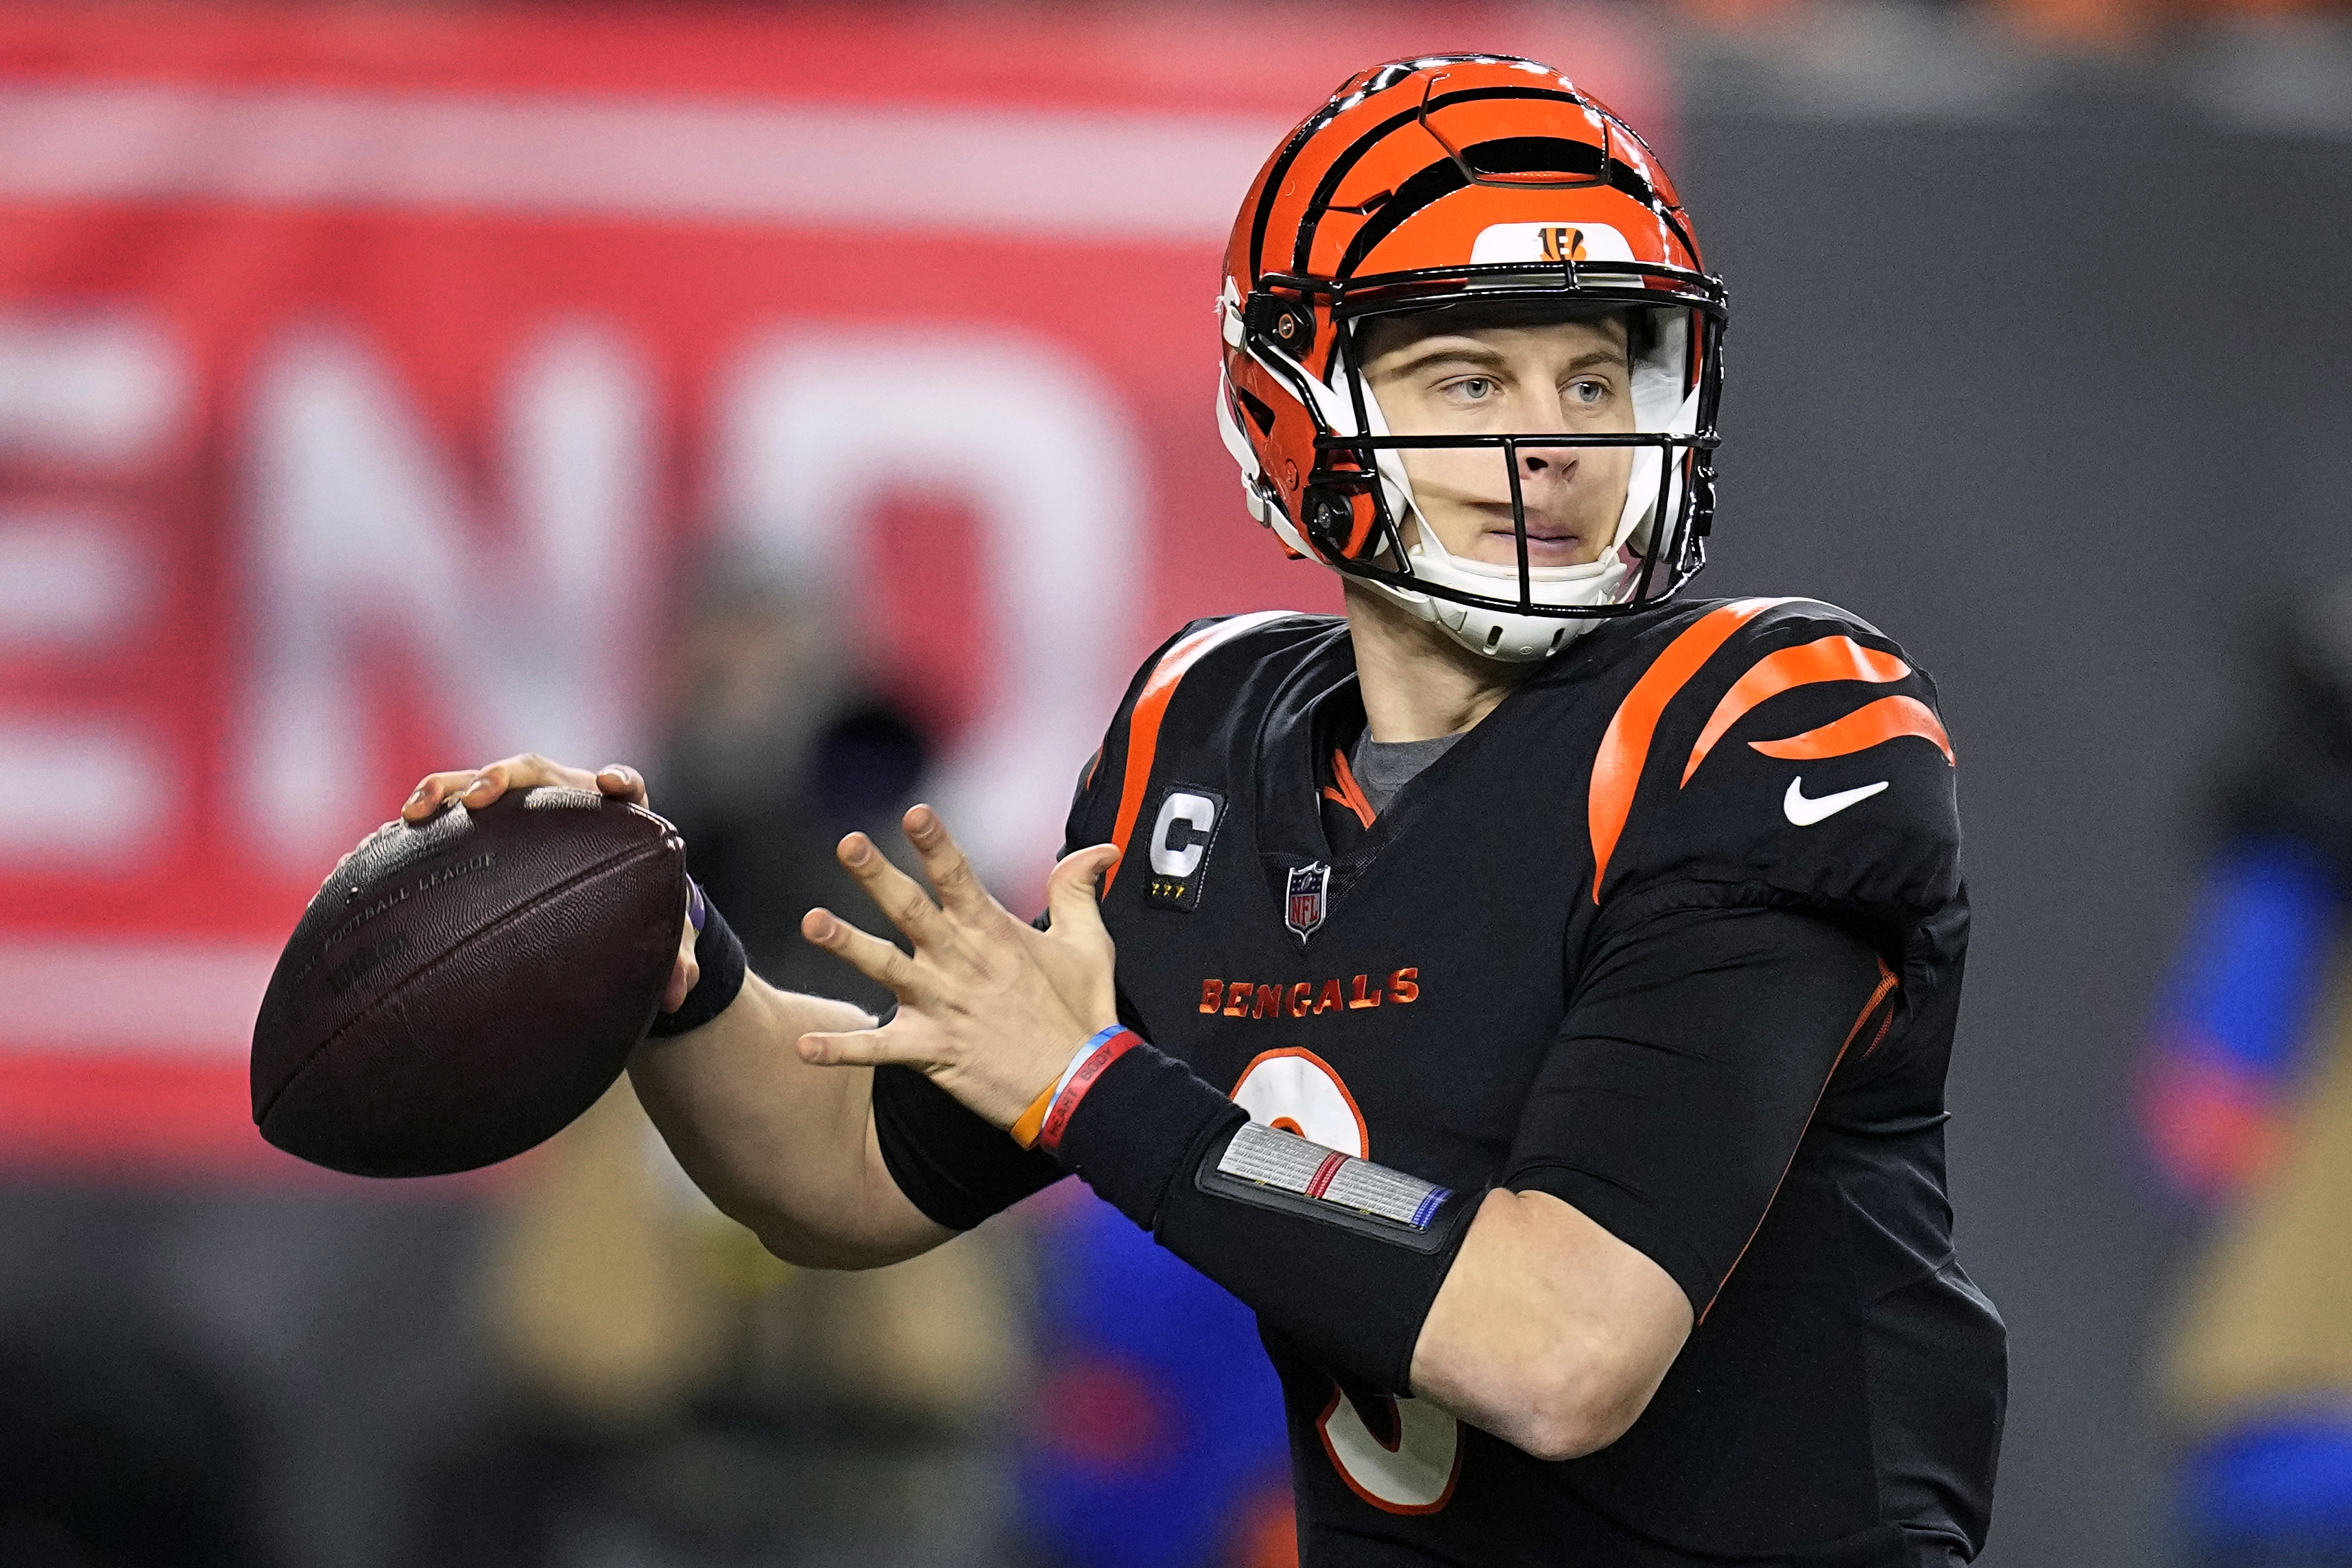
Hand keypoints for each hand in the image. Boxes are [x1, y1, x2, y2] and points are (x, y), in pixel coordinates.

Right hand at [400, 754, 700, 1011]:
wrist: (601, 903)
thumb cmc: (634, 914)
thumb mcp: (658, 940)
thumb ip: (676, 961)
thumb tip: (680, 992)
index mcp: (616, 816)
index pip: (625, 785)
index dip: (619, 781)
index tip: (608, 783)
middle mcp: (567, 798)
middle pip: (538, 771)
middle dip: (507, 776)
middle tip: (481, 795)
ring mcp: (524, 806)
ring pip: (484, 783)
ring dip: (449, 787)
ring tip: (416, 810)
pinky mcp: (489, 825)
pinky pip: (453, 814)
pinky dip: (425, 819)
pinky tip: (387, 840)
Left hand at [796, 804, 1120, 1129]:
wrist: (1080, 1088)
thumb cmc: (1083, 1015)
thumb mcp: (1089, 947)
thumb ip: (1078, 891)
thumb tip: (1102, 849)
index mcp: (994, 934)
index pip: (961, 877)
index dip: (938, 844)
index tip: (915, 813)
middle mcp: (963, 963)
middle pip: (913, 910)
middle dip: (878, 876)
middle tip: (848, 845)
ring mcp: (944, 1007)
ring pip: (886, 968)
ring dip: (847, 945)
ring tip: (812, 922)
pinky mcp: (932, 1051)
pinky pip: (878, 1050)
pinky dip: (841, 1049)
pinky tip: (803, 1046)